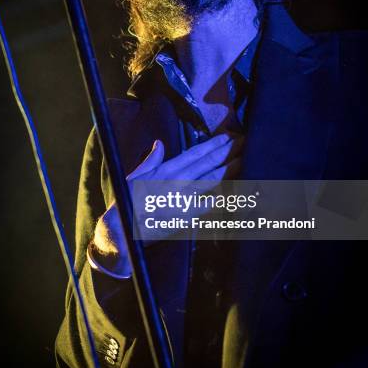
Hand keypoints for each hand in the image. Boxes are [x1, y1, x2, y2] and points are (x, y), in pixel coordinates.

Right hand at [93, 132, 243, 261]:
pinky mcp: (187, 216)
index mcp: (166, 170)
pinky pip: (211, 205)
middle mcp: (177, 181)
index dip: (213, 144)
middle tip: (245, 142)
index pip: (195, 153)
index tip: (228, 136)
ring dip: (230, 169)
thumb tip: (160, 143)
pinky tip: (240, 192)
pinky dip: (226, 198)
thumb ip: (151, 160)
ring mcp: (184, 198)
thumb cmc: (125, 203)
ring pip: (213, 180)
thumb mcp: (135, 176)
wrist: (121, 231)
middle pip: (208, 163)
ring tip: (246, 160)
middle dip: (227, 151)